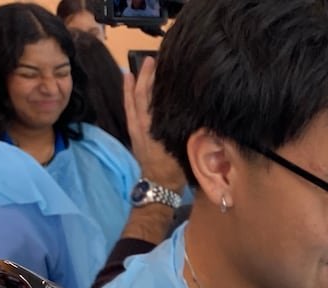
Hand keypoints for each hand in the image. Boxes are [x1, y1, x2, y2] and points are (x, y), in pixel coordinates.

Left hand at [124, 55, 185, 190]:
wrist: (159, 187)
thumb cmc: (175, 171)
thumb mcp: (185, 151)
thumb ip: (188, 134)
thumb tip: (199, 118)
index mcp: (153, 128)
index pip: (150, 99)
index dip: (153, 81)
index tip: (158, 65)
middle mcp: (142, 126)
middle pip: (140, 96)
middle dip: (144, 77)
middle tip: (149, 60)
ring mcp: (136, 130)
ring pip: (132, 102)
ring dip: (133, 85)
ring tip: (133, 69)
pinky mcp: (135, 135)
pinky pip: (130, 111)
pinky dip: (128, 98)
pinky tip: (129, 90)